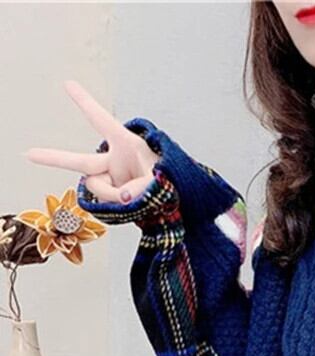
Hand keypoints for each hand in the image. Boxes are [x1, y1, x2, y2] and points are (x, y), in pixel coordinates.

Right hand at [25, 80, 158, 203]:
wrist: (178, 200)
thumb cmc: (170, 181)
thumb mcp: (158, 181)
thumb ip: (139, 188)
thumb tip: (120, 197)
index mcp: (126, 145)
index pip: (101, 120)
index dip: (84, 102)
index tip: (67, 83)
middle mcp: (114, 161)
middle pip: (78, 161)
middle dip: (52, 158)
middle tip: (28, 154)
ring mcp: (111, 179)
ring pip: (97, 188)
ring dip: (114, 195)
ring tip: (135, 196)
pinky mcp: (112, 195)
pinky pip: (105, 202)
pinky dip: (118, 205)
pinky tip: (132, 203)